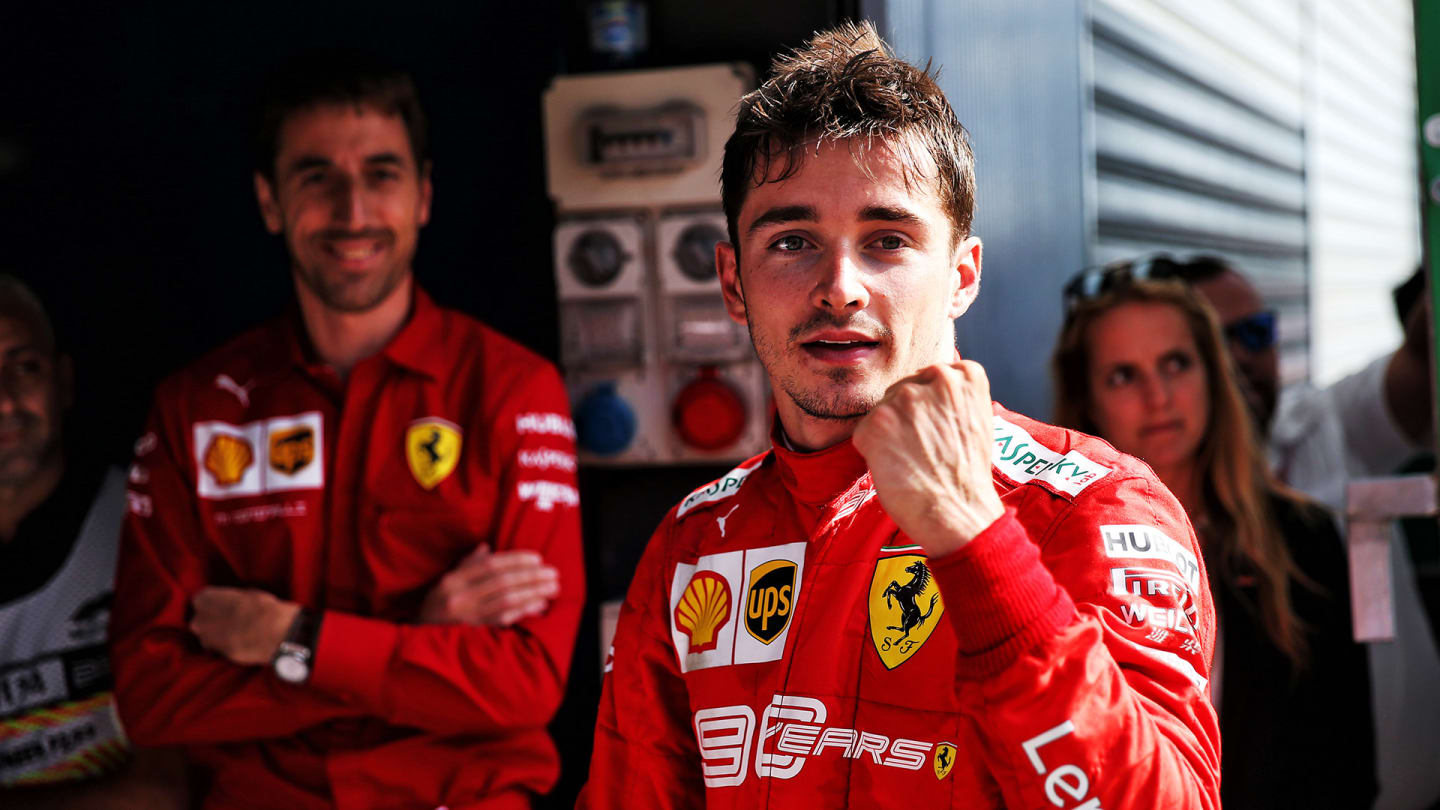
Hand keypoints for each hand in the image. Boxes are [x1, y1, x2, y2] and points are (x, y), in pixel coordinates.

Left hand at [190, 587, 297, 665]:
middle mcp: (198, 620)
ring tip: (237, 631)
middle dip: (213, 620)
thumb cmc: (262, 607)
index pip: (201, 600)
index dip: (216, 603)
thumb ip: (231, 599)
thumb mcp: (246, 593)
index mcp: (204, 599)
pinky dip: (226, 645)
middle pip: (201, 619)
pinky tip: (240, 641)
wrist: (274, 632)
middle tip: (232, 619)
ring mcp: (206, 639)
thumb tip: (232, 603)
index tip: (226, 605)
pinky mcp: (217, 654)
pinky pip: (218, 648)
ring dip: (218, 634)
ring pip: (208, 636)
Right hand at [419, 546, 559, 625]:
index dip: (516, 560)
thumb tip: (488, 547)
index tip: (537, 558)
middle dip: (531, 577)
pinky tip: (539, 606)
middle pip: (502, 583)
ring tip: (551, 588)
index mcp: (454, 579)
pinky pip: (503, 620)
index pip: (490, 566)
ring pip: (506, 602)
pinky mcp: (474, 631)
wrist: (420, 631)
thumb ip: (469, 562)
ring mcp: (467, 615)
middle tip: (553, 574)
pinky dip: (523, 612)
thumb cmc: (439, 600)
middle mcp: (460, 596)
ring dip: (532, 594)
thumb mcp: (448, 577)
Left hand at [852, 361, 1004, 556]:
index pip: (931, 378)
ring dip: (889, 433)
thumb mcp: (977, 420)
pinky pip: (864, 431)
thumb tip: (923, 391)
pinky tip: (896, 468)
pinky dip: (873, 451)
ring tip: (912, 460)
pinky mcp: (876, 422)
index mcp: (965, 374)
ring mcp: (903, 399)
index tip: (939, 430)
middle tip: (923, 449)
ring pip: (883, 410)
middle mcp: (935, 378)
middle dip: (907, 417)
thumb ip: (952, 398)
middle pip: (904, 390)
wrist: (958, 512)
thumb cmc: (967, 475)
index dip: (930, 407)